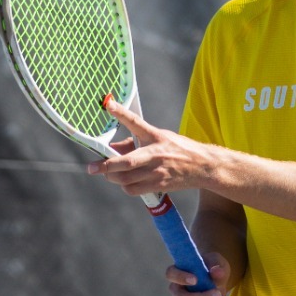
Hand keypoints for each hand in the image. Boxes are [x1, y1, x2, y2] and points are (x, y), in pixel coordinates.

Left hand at [88, 96, 221, 196]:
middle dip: (106, 166)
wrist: (203, 167)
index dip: (121, 113)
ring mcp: (157, 172)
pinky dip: (125, 187)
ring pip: (126, 180)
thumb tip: (113, 147)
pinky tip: (127, 182)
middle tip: (92, 168)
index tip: (109, 105)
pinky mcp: (158, 185)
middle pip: (126, 162)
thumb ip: (135, 141)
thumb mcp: (159, 137)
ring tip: (110, 173)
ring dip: (113, 177)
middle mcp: (155, 154)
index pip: (136, 122)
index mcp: (155, 137)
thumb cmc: (179, 149)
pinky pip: (133, 190)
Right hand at [168, 253, 235, 295]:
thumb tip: (217, 272)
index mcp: (177, 273)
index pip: (171, 274)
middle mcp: (177, 292)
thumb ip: (217, 266)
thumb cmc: (213, 267)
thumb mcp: (217, 262)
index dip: (180, 277)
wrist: (216, 280)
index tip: (195, 279)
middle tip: (218, 293)